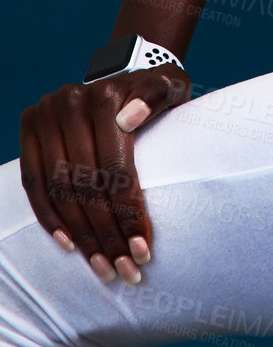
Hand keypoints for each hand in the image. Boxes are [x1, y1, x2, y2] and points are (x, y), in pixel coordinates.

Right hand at [19, 65, 190, 284]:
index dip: (128, 213)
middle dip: (107, 235)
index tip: (143, 251)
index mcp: (104, 95)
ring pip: (60, 190)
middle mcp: (69, 102)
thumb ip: (155, 97)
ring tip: (103, 267)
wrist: (125, 74)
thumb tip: (129, 118)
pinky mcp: (30, 129)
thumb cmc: (154, 91)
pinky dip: (50, 218)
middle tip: (125, 271)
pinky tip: (70, 245)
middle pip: (86, 184)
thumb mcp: (169, 86)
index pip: (115, 168)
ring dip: (81, 235)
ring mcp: (45, 115)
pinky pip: (34, 183)